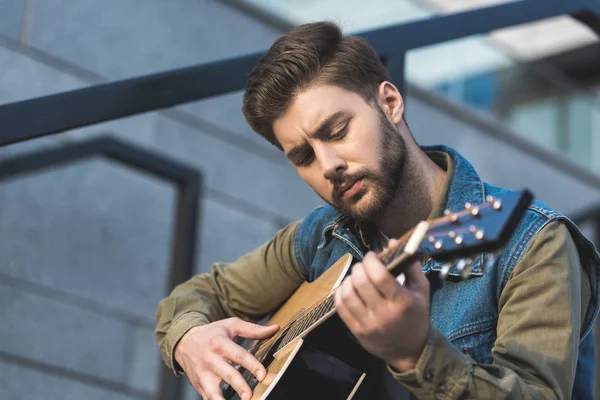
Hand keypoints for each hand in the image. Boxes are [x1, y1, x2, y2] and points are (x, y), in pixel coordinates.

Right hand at [174, 317, 278, 399]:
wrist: (184, 341)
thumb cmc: (211, 333)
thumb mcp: (231, 326)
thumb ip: (253, 329)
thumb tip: (275, 329)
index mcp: (220, 343)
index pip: (239, 355)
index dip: (252, 365)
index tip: (262, 374)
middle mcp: (211, 360)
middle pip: (228, 375)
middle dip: (240, 386)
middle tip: (251, 395)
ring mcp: (203, 374)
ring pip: (214, 391)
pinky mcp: (199, 385)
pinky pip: (207, 398)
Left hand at [334, 241, 429, 371]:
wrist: (410, 350)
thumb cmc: (417, 315)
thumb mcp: (421, 290)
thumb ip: (410, 265)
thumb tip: (392, 241)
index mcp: (402, 302)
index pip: (380, 276)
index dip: (371, 261)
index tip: (372, 256)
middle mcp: (384, 314)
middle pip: (361, 282)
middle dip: (359, 267)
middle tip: (363, 265)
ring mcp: (368, 324)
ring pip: (347, 294)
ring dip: (349, 279)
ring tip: (356, 276)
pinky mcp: (357, 331)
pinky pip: (340, 308)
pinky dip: (340, 293)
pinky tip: (348, 288)